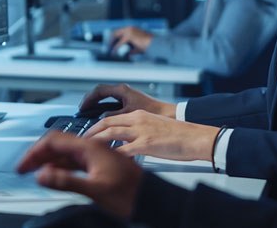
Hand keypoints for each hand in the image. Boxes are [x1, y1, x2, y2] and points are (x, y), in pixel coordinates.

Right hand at [18, 131, 142, 218]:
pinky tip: (56, 175)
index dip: (35, 151)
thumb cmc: (133, 192)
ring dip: (49, 161)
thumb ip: (67, 181)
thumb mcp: (96, 189)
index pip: (54, 141)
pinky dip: (61, 167)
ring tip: (36, 172)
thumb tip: (42, 175)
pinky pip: (75, 162)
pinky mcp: (100, 165)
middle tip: (24, 168)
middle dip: (39, 155)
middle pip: (58, 144)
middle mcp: (93, 148)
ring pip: (66, 154)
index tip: (24, 165)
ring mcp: (96, 156)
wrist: (154, 197)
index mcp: (91, 147)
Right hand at [79, 83, 176, 117]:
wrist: (170, 114)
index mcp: (122, 90)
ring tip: (89, 114)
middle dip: (90, 101)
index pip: (99, 90)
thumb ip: (114, 116)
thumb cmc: (154, 112)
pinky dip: (104, 109)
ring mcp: (126, 96)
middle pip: (100, 93)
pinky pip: (112, 103)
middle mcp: (123, 91)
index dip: (88, 99)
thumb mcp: (130, 114)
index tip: (82, 108)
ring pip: (106, 98)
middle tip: (82, 111)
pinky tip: (102, 118)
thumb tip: (101, 118)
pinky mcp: (129, 102)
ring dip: (96, 105)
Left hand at [85, 111, 219, 161]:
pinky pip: (124, 150)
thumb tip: (125, 141)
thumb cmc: (179, 135)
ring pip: (110, 134)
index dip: (96, 125)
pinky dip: (113, 156)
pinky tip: (106, 161)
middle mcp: (138, 119)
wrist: (195, 137)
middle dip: (90, 132)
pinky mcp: (147, 144)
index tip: (88, 133)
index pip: (110, 118)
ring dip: (96, 141)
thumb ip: (138, 131)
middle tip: (81, 141)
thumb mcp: (154, 127)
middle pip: (106, 123)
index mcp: (139, 115)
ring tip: (87, 149)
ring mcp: (141, 131)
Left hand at [110, 27, 153, 53]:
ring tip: (110, 50)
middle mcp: (130, 28)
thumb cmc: (148, 46)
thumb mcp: (137, 47)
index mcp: (132, 29)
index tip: (111, 44)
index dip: (114, 38)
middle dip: (110, 40)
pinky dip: (116, 48)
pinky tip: (115, 53)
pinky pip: (119, 43)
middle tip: (107, 47)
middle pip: (115, 32)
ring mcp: (129, 31)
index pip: (119, 32)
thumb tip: (126, 53)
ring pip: (116, 37)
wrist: (155, 45)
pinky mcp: (129, 36)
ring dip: (111, 44)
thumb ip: (131, 49)